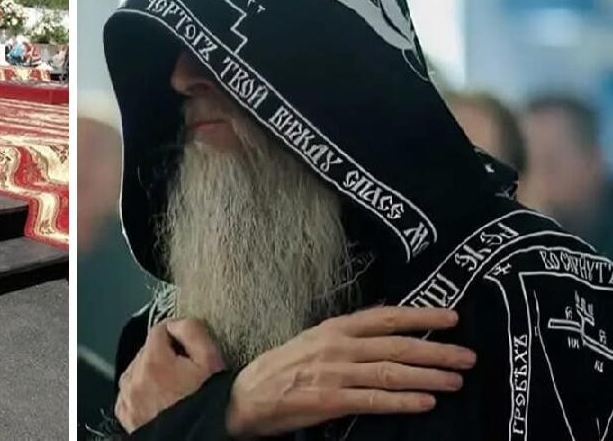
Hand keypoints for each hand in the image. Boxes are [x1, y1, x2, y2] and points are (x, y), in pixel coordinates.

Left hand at [116, 319, 225, 432]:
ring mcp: (129, 400)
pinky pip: (128, 393)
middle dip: (163, 355)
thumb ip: (191, 329)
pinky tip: (157, 398)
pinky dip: (139, 392)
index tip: (188, 352)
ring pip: (136, 370)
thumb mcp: (211, 358)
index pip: (159, 330)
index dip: (177, 337)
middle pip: (147, 350)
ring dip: (150, 372)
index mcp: (153, 362)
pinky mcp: (128, 417)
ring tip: (172, 386)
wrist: (205, 434)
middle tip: (184, 372)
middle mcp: (136, 380)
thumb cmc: (210, 403)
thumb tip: (175, 323)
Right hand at [225, 306, 475, 436]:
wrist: (249, 395)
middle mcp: (339, 346)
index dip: (421, 315)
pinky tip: (426, 402)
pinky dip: (402, 401)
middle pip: (396, 345)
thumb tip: (387, 333)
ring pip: (391, 372)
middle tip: (468, 356)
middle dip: (436, 349)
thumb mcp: (315, 341)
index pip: (386, 317)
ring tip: (456, 381)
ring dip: (428, 376)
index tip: (453, 317)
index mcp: (336, 327)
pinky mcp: (332, 401)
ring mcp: (336, 373)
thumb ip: (349, 337)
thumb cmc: (284, 367)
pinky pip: (374, 401)